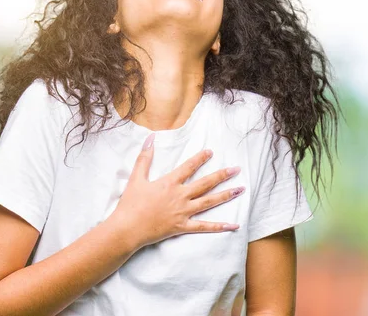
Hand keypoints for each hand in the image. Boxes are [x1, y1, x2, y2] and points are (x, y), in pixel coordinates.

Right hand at [112, 132, 244, 250]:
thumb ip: (145, 158)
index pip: (189, 167)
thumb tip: (150, 138)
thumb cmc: (130, 204)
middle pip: (205, 183)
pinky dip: (220, 226)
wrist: (127, 229)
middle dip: (222, 175)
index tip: (211, 152)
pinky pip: (205, 227)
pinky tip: (234, 225)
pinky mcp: (183, 226)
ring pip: (209, 202)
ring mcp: (183, 212)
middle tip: (237, 169)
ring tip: (240, 189)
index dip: (200, 158)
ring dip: (226, 195)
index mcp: (169, 183)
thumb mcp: (136, 178)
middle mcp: (180, 196)